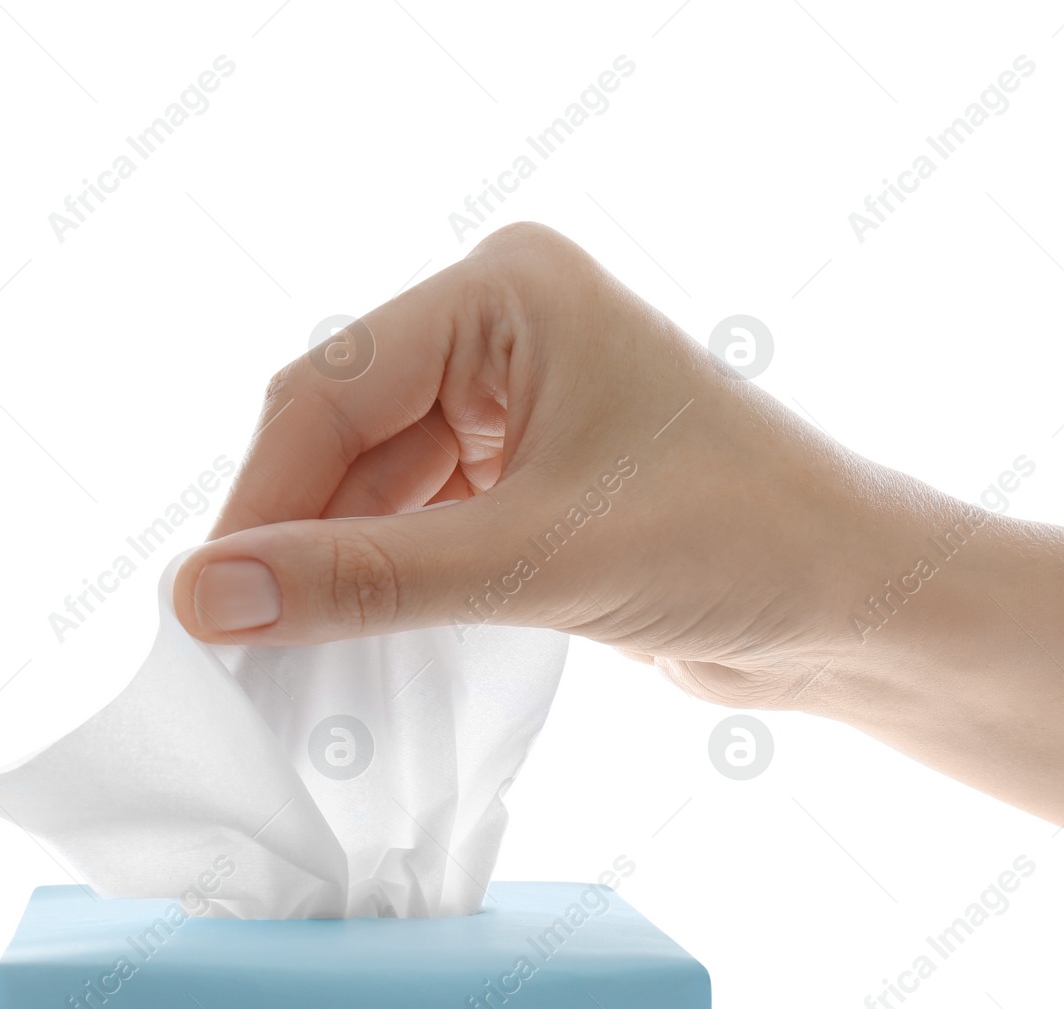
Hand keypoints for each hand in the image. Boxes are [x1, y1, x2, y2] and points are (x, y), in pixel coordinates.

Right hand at [171, 223, 916, 707]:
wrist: (859, 606)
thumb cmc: (743, 542)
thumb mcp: (539, 559)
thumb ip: (369, 580)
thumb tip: (207, 598)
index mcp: (508, 292)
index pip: (333, 389)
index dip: (263, 501)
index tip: (205, 608)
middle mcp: (501, 331)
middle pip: (342, 435)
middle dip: (294, 537)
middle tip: (232, 646)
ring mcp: (513, 404)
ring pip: (371, 486)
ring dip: (333, 569)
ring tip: (281, 660)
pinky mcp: (525, 477)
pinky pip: (416, 523)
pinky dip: (382, 584)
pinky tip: (348, 643)